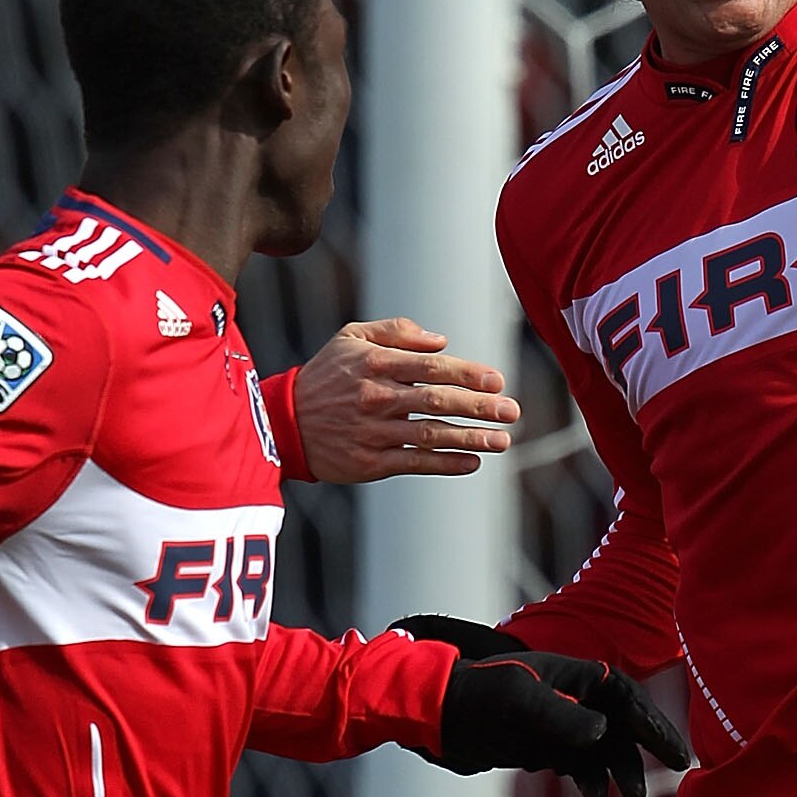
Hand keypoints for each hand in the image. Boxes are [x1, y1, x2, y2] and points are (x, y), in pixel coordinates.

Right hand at [293, 319, 519, 482]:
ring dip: (470, 438)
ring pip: (430, 435)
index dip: (467, 373)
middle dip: (478, 407)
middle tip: (511, 411)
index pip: (431, 367)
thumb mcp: (351, 339)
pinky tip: (472, 462)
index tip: (497, 380)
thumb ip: (396, 333)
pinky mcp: (370, 462)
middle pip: (437, 401)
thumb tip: (441, 340)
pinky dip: (445, 463)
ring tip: (502, 440)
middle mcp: (376, 397)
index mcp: (375, 364)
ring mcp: (373, 432)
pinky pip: (415, 463)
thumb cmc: (326, 376)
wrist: (284, 422)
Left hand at [393, 614, 689, 796]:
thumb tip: (602, 734)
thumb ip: (562, 717)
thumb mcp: (521, 703)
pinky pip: (580, 767)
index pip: (627, 697)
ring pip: (605, 751)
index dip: (654, 723)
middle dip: (648, 748)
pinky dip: (590, 784)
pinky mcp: (545, 747)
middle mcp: (575, 698)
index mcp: (576, 676)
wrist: (438, 715)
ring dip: (619, 773)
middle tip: (677, 769)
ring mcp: (561, 724)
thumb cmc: (479, 696)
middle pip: (624, 725)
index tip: (676, 752)